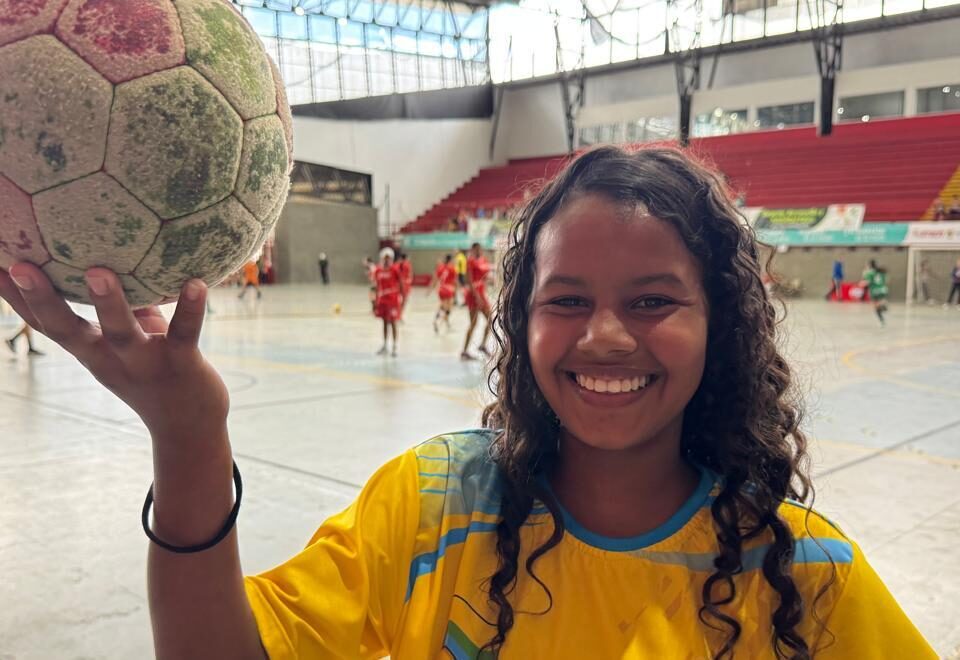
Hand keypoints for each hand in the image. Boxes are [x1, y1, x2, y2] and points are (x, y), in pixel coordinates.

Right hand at [0, 264, 228, 440]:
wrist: (189, 428)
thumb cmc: (157, 369)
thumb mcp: (129, 338)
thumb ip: (120, 303)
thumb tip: (106, 254)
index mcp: (91, 351)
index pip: (45, 324)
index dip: (17, 298)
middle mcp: (110, 359)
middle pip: (67, 331)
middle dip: (42, 299)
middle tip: (21, 266)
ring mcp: (145, 364)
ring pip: (121, 334)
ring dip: (108, 303)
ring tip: (97, 271)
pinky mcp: (183, 364)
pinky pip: (186, 333)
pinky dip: (191, 309)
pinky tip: (197, 283)